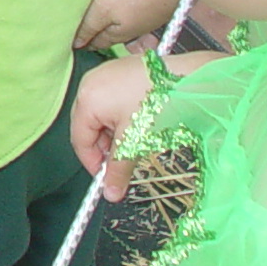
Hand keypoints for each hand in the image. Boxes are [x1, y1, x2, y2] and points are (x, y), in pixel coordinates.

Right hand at [70, 54, 153, 197]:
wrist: (188, 77)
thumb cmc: (158, 102)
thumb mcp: (135, 140)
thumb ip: (119, 169)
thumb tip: (111, 193)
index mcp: (87, 100)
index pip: (79, 140)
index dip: (92, 164)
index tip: (106, 179)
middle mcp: (90, 84)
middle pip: (87, 127)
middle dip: (105, 149)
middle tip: (122, 163)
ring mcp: (104, 75)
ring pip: (100, 115)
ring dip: (114, 134)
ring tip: (136, 140)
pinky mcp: (119, 72)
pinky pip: (110, 101)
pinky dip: (121, 117)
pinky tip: (139, 123)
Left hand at [74, 0, 185, 49]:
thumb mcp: (103, 10)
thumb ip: (89, 25)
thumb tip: (77, 44)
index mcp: (120, 31)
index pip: (100, 40)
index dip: (86, 40)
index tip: (74, 40)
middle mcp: (136, 22)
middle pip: (114, 25)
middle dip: (100, 23)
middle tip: (84, 17)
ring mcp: (150, 6)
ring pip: (127, 3)